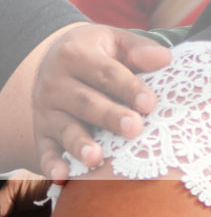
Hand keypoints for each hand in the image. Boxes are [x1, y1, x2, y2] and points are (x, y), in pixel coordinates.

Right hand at [32, 24, 172, 181]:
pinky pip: (44, 149)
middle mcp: (54, 83)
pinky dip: (51, 164)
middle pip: (86, 102)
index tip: (150, 103)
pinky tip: (62, 176)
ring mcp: (46, 110)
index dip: (128, 88)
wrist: (54, 58)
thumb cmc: (97, 52)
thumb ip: (139, 49)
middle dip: (110, 116)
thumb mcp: (115, 40)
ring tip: (96, 158)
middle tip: (134, 128)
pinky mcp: (41, 131)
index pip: (106, 73)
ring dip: (79, 144)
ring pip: (65, 128)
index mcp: (74, 55)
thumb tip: (164, 58)